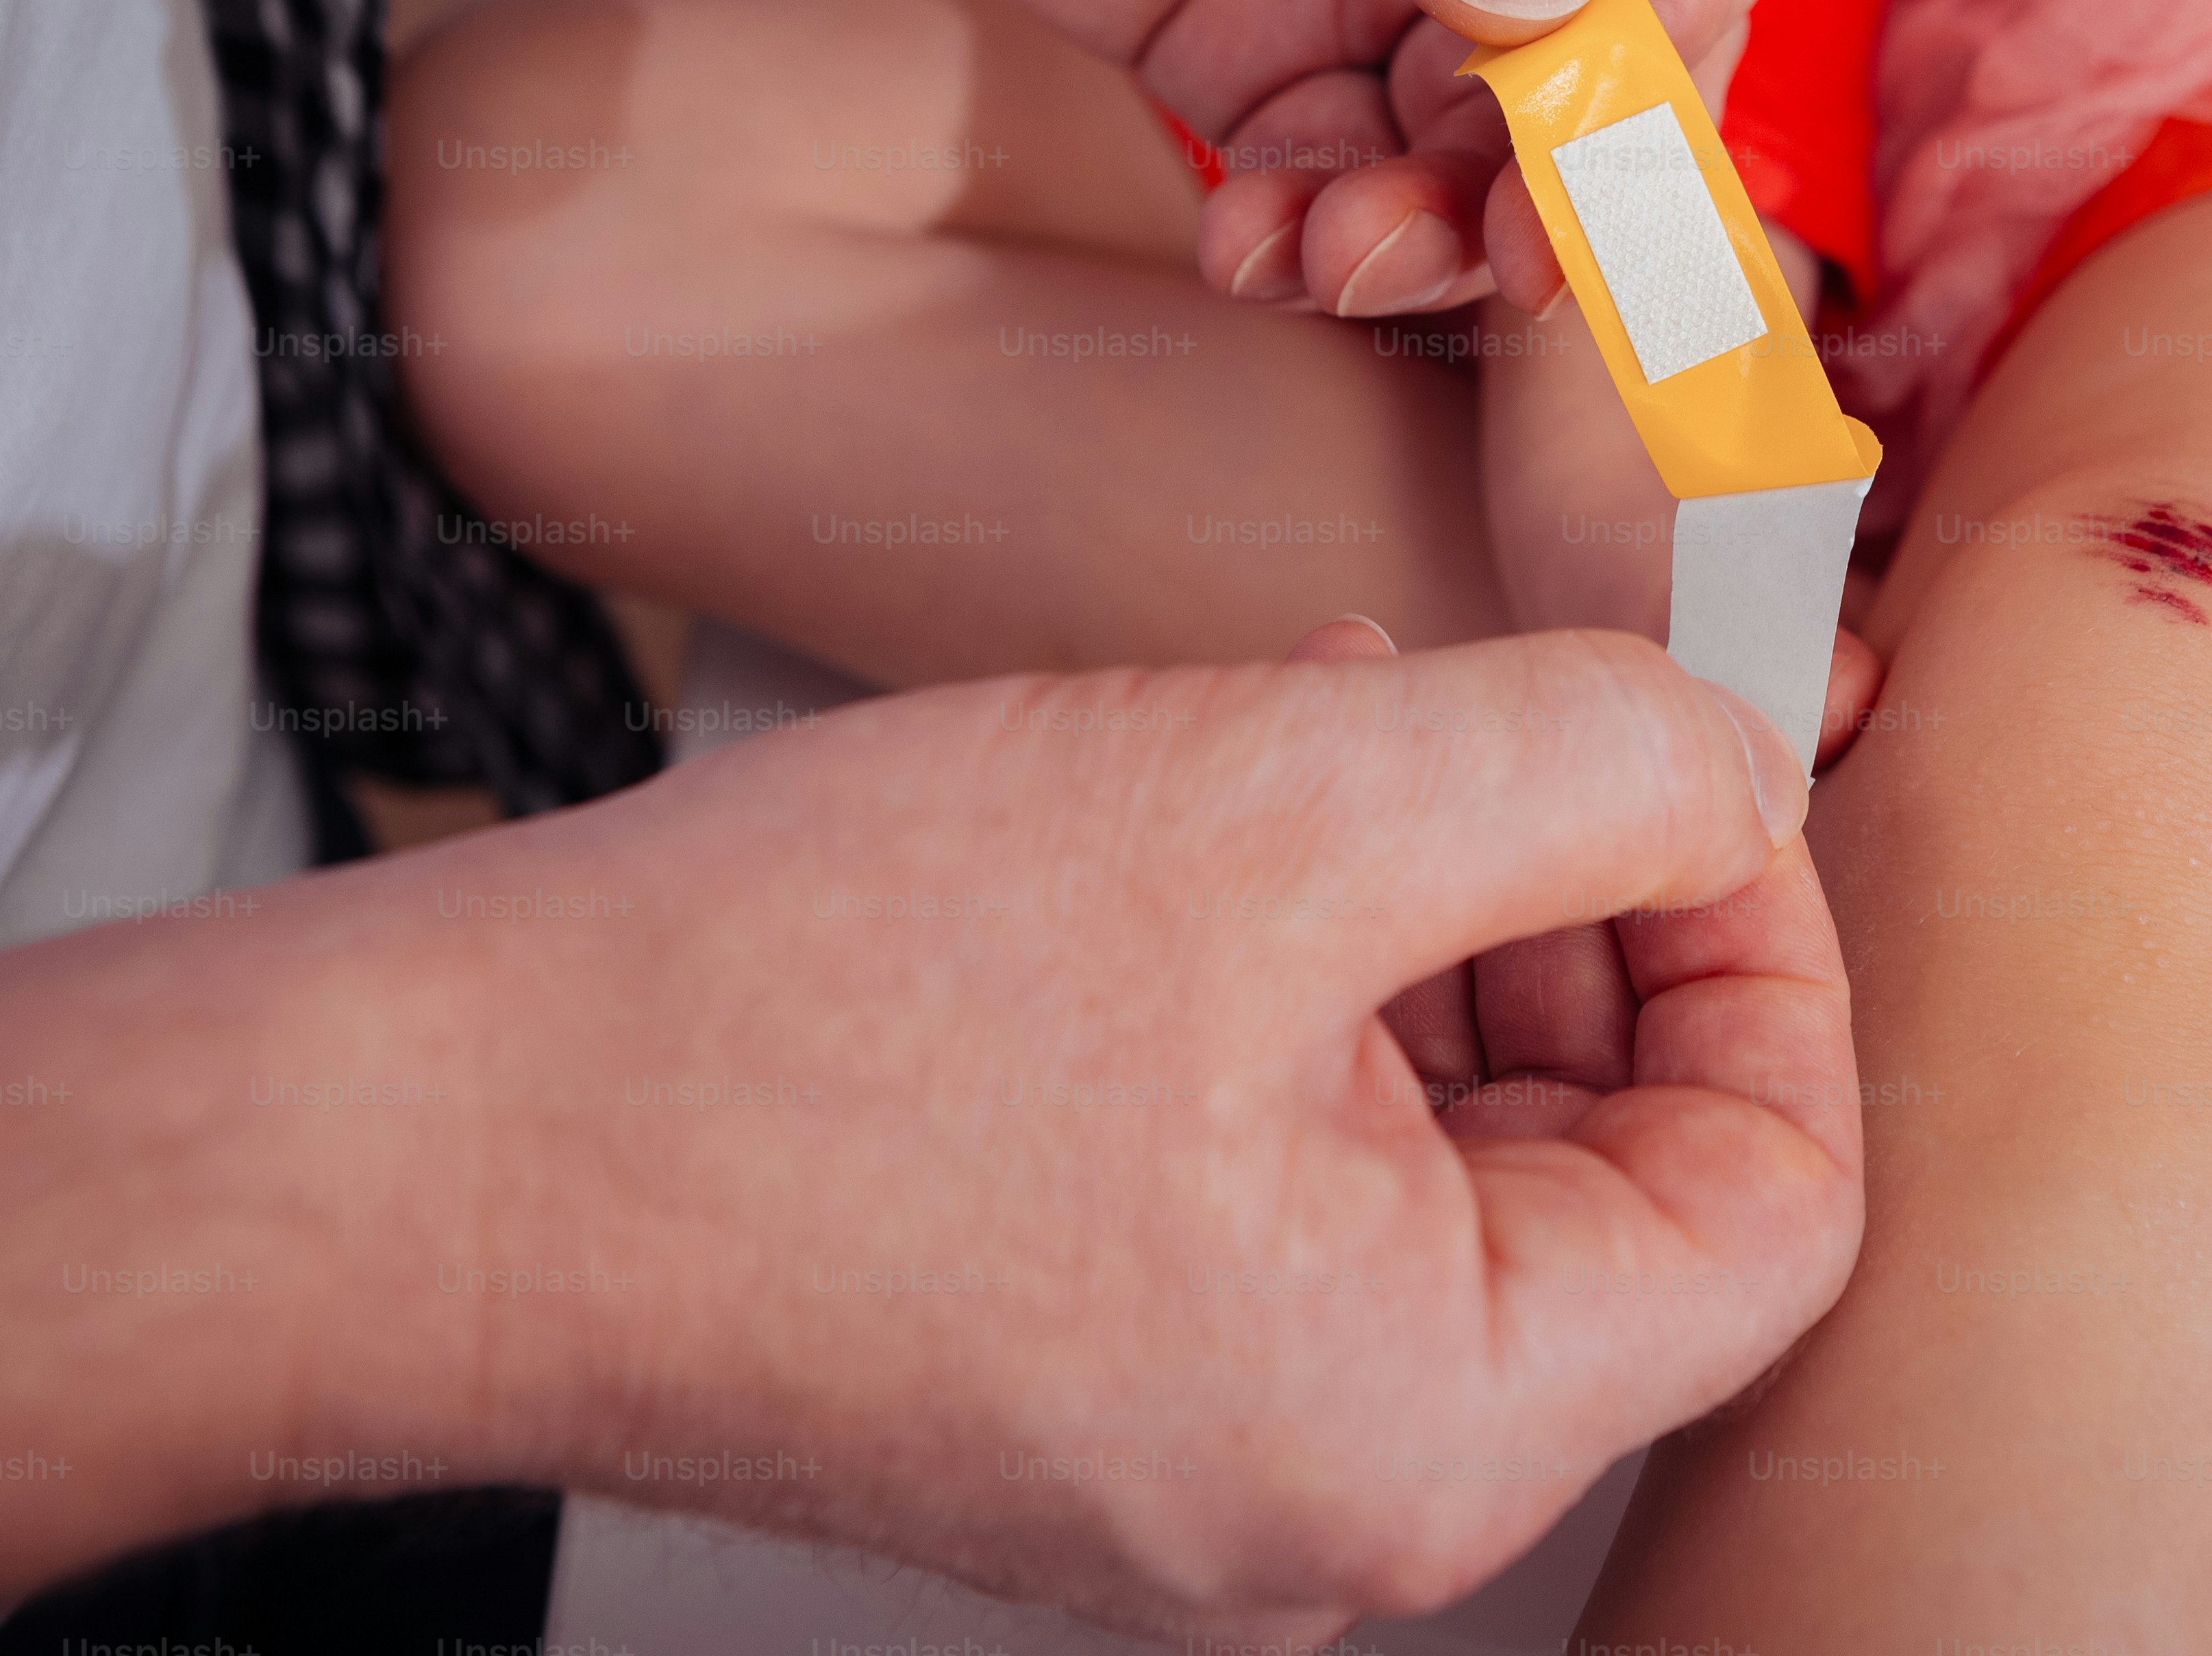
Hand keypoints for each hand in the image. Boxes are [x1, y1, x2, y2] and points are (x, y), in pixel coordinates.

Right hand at [0, 635, 1859, 1642]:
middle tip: (1516, 713)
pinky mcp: (1101, 1376)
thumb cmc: (800, 1014)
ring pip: (1463, 1162)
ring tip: (1346, 726)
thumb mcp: (1279, 810)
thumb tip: (1740, 763)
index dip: (1770, 952)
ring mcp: (1213, 1449)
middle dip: (1591, 912)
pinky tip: (1237, 823)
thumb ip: (1582, 773)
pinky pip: (1308, 1182)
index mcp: (1431, 1430)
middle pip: (1628, 1185)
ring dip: (1446, 921)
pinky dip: (1316, 991)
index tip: (1696, 772)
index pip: (1778, 1207)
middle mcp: (1340, 1498)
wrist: (434, 1149)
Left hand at [679, 0, 1812, 318]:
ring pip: (1484, 144)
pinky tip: (1251, 250)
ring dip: (1440, 231)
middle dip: (1566, 159)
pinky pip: (1335, 178)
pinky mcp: (1251, 38)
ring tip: (1339, 255)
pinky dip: (1314, 240)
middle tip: (1492, 247)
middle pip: (1621, 40)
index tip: (1594, 92)